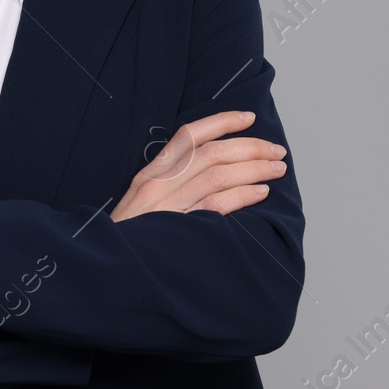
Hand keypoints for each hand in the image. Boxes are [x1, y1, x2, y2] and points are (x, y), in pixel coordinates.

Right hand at [110, 111, 285, 220]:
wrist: (111, 271)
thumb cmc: (132, 237)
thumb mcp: (143, 201)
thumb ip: (171, 183)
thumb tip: (213, 168)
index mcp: (152, 172)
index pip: (190, 135)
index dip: (222, 122)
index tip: (249, 117)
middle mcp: (159, 183)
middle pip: (212, 153)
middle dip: (250, 147)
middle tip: (276, 151)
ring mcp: (168, 206)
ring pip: (218, 176)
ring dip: (254, 169)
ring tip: (277, 169)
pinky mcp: (179, 230)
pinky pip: (216, 206)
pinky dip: (242, 195)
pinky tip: (260, 193)